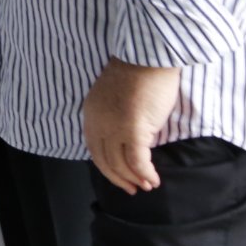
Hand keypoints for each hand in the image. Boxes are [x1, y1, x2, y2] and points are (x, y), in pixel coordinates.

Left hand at [81, 57, 180, 194]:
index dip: (107, 167)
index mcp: (91, 113)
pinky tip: (154, 179)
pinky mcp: (132, 130)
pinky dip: (145, 173)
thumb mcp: (116, 98)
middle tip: (134, 188)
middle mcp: (98, 122)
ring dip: (135, 178)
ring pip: (120, 164)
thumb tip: (130, 141)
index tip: (120, 176)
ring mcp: (114, 127)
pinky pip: (137, 161)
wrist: (149, 57)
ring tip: (148, 185)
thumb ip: (116, 118)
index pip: (94, 148)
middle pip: (104, 160)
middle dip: (119, 178)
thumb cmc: (140, 73)